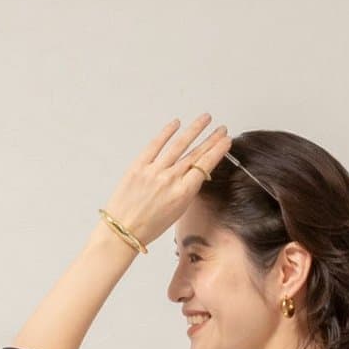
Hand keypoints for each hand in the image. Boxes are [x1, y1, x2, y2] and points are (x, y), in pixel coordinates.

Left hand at [103, 114, 231, 248]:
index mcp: (183, 194)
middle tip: (221, 129)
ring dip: (194, 130)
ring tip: (205, 119)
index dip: (217, 151)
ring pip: (179, 145)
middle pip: (195, 154)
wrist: (123, 230)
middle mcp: (170, 179)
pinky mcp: (139, 165)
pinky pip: (155, 144)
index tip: (226, 141)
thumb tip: (193, 172)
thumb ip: (186, 190)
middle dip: (211, 139)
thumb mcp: (177, 212)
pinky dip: (167, 132)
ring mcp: (154, 170)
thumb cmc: (149, 226)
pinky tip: (176, 123)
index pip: (205, 166)